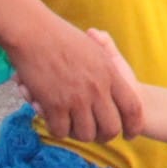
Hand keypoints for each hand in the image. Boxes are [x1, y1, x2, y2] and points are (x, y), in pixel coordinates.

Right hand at [8, 16, 142, 142]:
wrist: (33, 31)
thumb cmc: (62, 36)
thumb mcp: (95, 48)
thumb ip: (108, 64)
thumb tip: (114, 74)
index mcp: (111, 75)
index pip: (132, 108)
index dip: (133, 126)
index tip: (130, 134)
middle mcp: (97, 90)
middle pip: (111, 128)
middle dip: (104, 136)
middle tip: (95, 134)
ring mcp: (76, 98)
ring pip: (85, 134)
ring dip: (78, 134)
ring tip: (72, 125)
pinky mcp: (54, 104)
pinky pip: (61, 130)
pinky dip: (57, 130)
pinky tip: (53, 121)